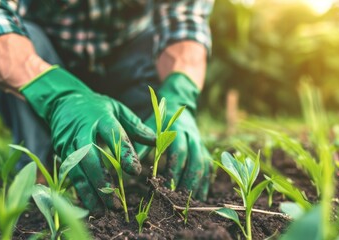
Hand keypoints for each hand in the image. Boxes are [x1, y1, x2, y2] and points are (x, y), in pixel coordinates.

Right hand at [21, 66, 154, 210]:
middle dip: (102, 181)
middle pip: (90, 158)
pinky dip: (79, 191)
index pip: (114, 136)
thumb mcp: (118, 109)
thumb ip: (135, 125)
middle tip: (115, 201)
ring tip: (102, 211)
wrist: (63, 101)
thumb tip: (155, 140)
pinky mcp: (60, 153)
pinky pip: (69, 175)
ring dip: (89, 192)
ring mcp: (68, 144)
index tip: (136, 171)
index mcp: (101, 118)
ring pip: (76, 171)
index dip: (125, 154)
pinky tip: (89, 205)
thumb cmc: (97, 107)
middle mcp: (82, 132)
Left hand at [137, 73, 210, 199]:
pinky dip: (206, 183)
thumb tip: (129, 164)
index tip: (165, 185)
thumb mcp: (148, 127)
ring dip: (197, 184)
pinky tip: (200, 198)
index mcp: (176, 130)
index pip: (178, 151)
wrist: (176, 103)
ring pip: (203, 165)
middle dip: (187, 180)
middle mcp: (192, 136)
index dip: (173, 169)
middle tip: (178, 197)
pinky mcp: (204, 150)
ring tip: (190, 201)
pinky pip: (208, 168)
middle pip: (194, 160)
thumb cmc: (158, 120)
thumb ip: (141, 143)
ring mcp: (200, 144)